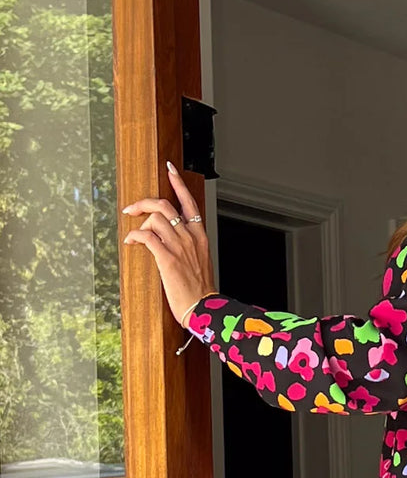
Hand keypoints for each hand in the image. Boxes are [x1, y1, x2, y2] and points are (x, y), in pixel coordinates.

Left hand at [122, 163, 215, 326]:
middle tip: (131, 208)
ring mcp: (179, 247)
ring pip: (155, 219)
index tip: (170, 169)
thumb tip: (168, 238)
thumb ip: (187, 245)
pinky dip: (135, 236)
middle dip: (144, 202)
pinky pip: (147, 236)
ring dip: (139, 223)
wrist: (204, 308)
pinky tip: (131, 242)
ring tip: (133, 235)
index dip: (178, 183)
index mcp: (199, 236)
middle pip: (165, 206)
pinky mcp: (167, 258)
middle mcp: (190, 237)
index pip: (189, 202)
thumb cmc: (200, 290)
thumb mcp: (199, 261)